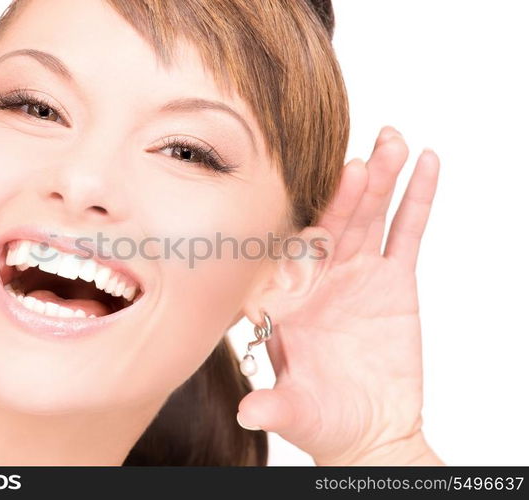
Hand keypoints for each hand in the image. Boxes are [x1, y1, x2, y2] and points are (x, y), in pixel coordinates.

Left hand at [236, 126, 443, 464]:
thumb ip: (274, 406)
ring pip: (369, 217)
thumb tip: (249, 414)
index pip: (288, 252)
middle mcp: (318, 277)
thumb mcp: (296, 412)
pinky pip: (407, 233)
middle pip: (332, 223)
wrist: (366, 430)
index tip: (307, 197)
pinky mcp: (394, 279)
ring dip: (381, 179)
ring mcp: (356, 273)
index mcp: (286, 299)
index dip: (300, 225)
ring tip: (392, 140)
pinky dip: (417, 200)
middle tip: (362, 156)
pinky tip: (426, 163)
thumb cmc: (322, 420)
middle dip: (346, 190)